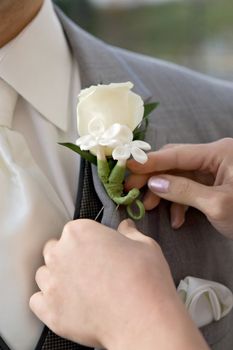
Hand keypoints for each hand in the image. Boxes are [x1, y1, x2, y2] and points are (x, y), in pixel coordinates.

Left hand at [29, 219, 207, 349]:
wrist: (142, 320)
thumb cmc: (145, 279)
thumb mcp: (145, 245)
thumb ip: (129, 232)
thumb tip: (125, 226)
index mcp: (80, 232)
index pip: (74, 230)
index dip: (87, 241)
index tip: (98, 250)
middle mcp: (60, 253)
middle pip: (54, 249)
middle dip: (68, 256)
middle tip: (89, 269)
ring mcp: (52, 282)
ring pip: (44, 274)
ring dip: (57, 277)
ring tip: (78, 289)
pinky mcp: (49, 310)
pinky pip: (37, 301)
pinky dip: (48, 302)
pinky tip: (67, 304)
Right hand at [126, 138, 232, 238]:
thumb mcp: (217, 204)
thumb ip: (184, 191)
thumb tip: (154, 182)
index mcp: (220, 152)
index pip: (177, 153)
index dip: (150, 161)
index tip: (127, 166)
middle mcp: (215, 156)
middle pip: (175, 162)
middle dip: (154, 177)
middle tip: (131, 189)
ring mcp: (215, 170)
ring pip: (180, 176)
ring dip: (165, 192)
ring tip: (151, 208)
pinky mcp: (215, 184)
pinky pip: (191, 188)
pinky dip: (181, 202)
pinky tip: (178, 219)